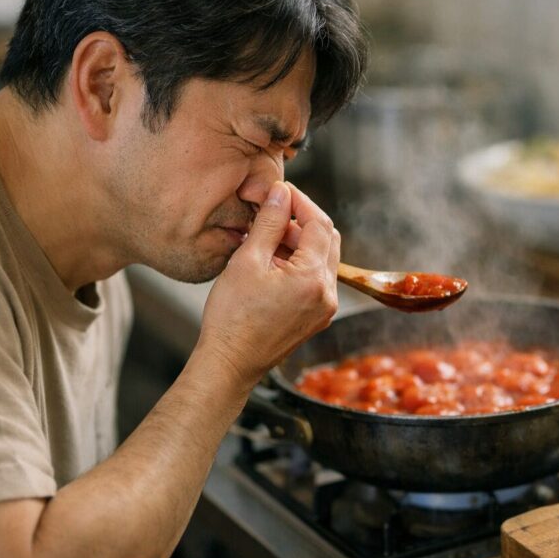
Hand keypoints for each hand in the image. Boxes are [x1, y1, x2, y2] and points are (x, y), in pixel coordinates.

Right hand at [197, 181, 339, 389]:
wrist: (230, 364)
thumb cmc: (233, 317)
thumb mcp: (247, 261)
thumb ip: (269, 224)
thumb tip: (280, 194)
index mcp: (313, 278)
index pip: (319, 223)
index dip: (300, 202)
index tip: (280, 193)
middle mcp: (328, 293)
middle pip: (328, 239)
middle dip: (303, 221)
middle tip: (274, 213)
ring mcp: (325, 307)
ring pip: (323, 259)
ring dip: (300, 242)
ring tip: (267, 238)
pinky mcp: (316, 316)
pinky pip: (316, 279)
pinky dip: (300, 263)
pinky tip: (272, 261)